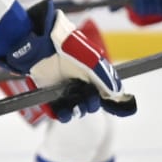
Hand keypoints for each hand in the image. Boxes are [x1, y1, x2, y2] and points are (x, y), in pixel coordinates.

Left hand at [15, 1, 135, 121]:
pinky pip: (58, 111)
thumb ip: (107, 80)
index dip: (106, 100)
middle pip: (89, 103)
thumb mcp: (93, 63)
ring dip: (78, 111)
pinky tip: (64, 112)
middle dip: (91, 104)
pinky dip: (62, 115)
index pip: (102, 93)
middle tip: (89, 99)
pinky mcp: (49, 95)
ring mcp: (63, 90)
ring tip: (75, 107)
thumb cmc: (69, 50)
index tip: (109, 103)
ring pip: (75, 109)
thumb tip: (119, 95)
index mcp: (90, 75)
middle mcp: (78, 83)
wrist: (43, 47)